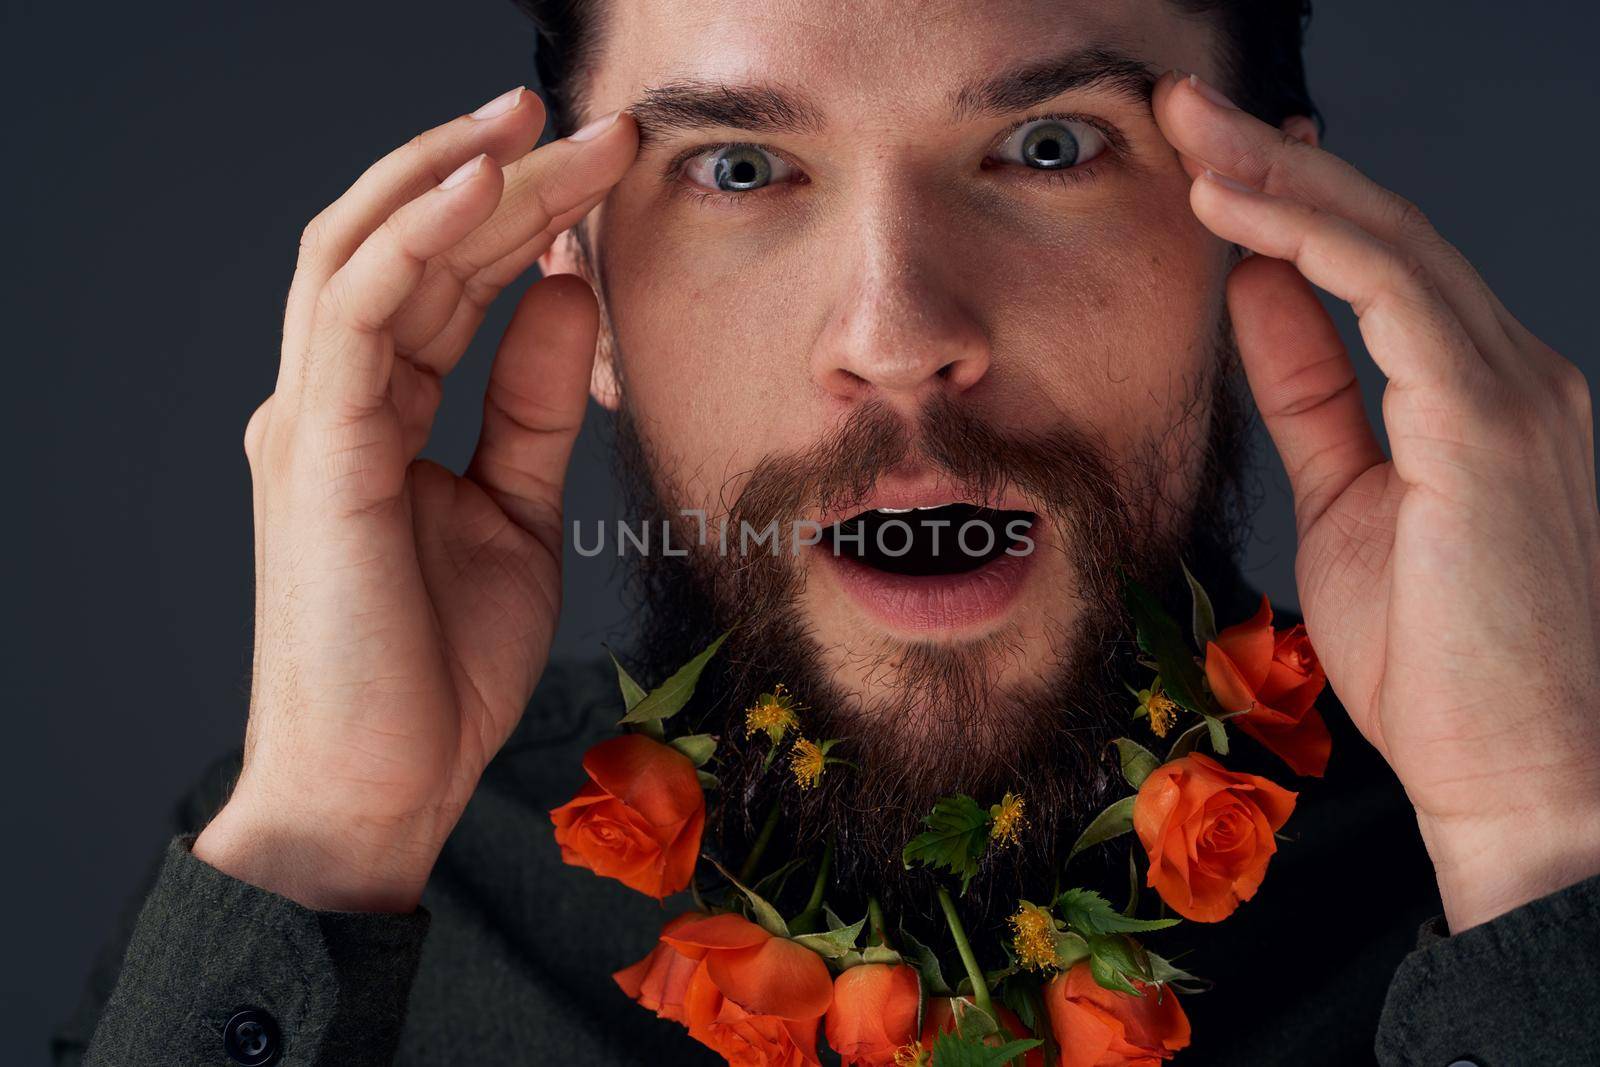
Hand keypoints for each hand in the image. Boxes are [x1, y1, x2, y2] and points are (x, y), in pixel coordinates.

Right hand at [193, 89, 637, 910]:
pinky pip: (357, 311)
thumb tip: (572, 294)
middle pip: (410, 246)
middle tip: (595, 124)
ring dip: (460, 177)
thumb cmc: (439, 668)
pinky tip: (487, 186)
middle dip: (504, 174)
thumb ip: (536, 404)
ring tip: (542, 122)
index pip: (442, 280)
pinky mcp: (317, 452)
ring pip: (370, 250)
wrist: (383, 787)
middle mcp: (331, 399)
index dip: (520, 214)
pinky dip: (417, 235)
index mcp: (376, 413)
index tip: (603, 171)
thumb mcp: (519, 512)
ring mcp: (312, 420)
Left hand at [1154, 71, 1599, 929]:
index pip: (1380, 268)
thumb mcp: (1347, 500)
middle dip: (1276, 160)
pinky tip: (1235, 205)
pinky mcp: (1495, 425)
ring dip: (1280, 176)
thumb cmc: (1443, 666)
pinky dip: (1310, 239)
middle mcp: (1512, 376)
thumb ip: (1308, 391)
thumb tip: (1253, 298)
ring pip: (1389, 242)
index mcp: (1479, 397)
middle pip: (1382, 233)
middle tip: (1184, 105)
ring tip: (1190, 128)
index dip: (1294, 204)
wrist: (1521, 780)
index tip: (1214, 162)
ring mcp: (1517, 394)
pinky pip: (1395, 296)